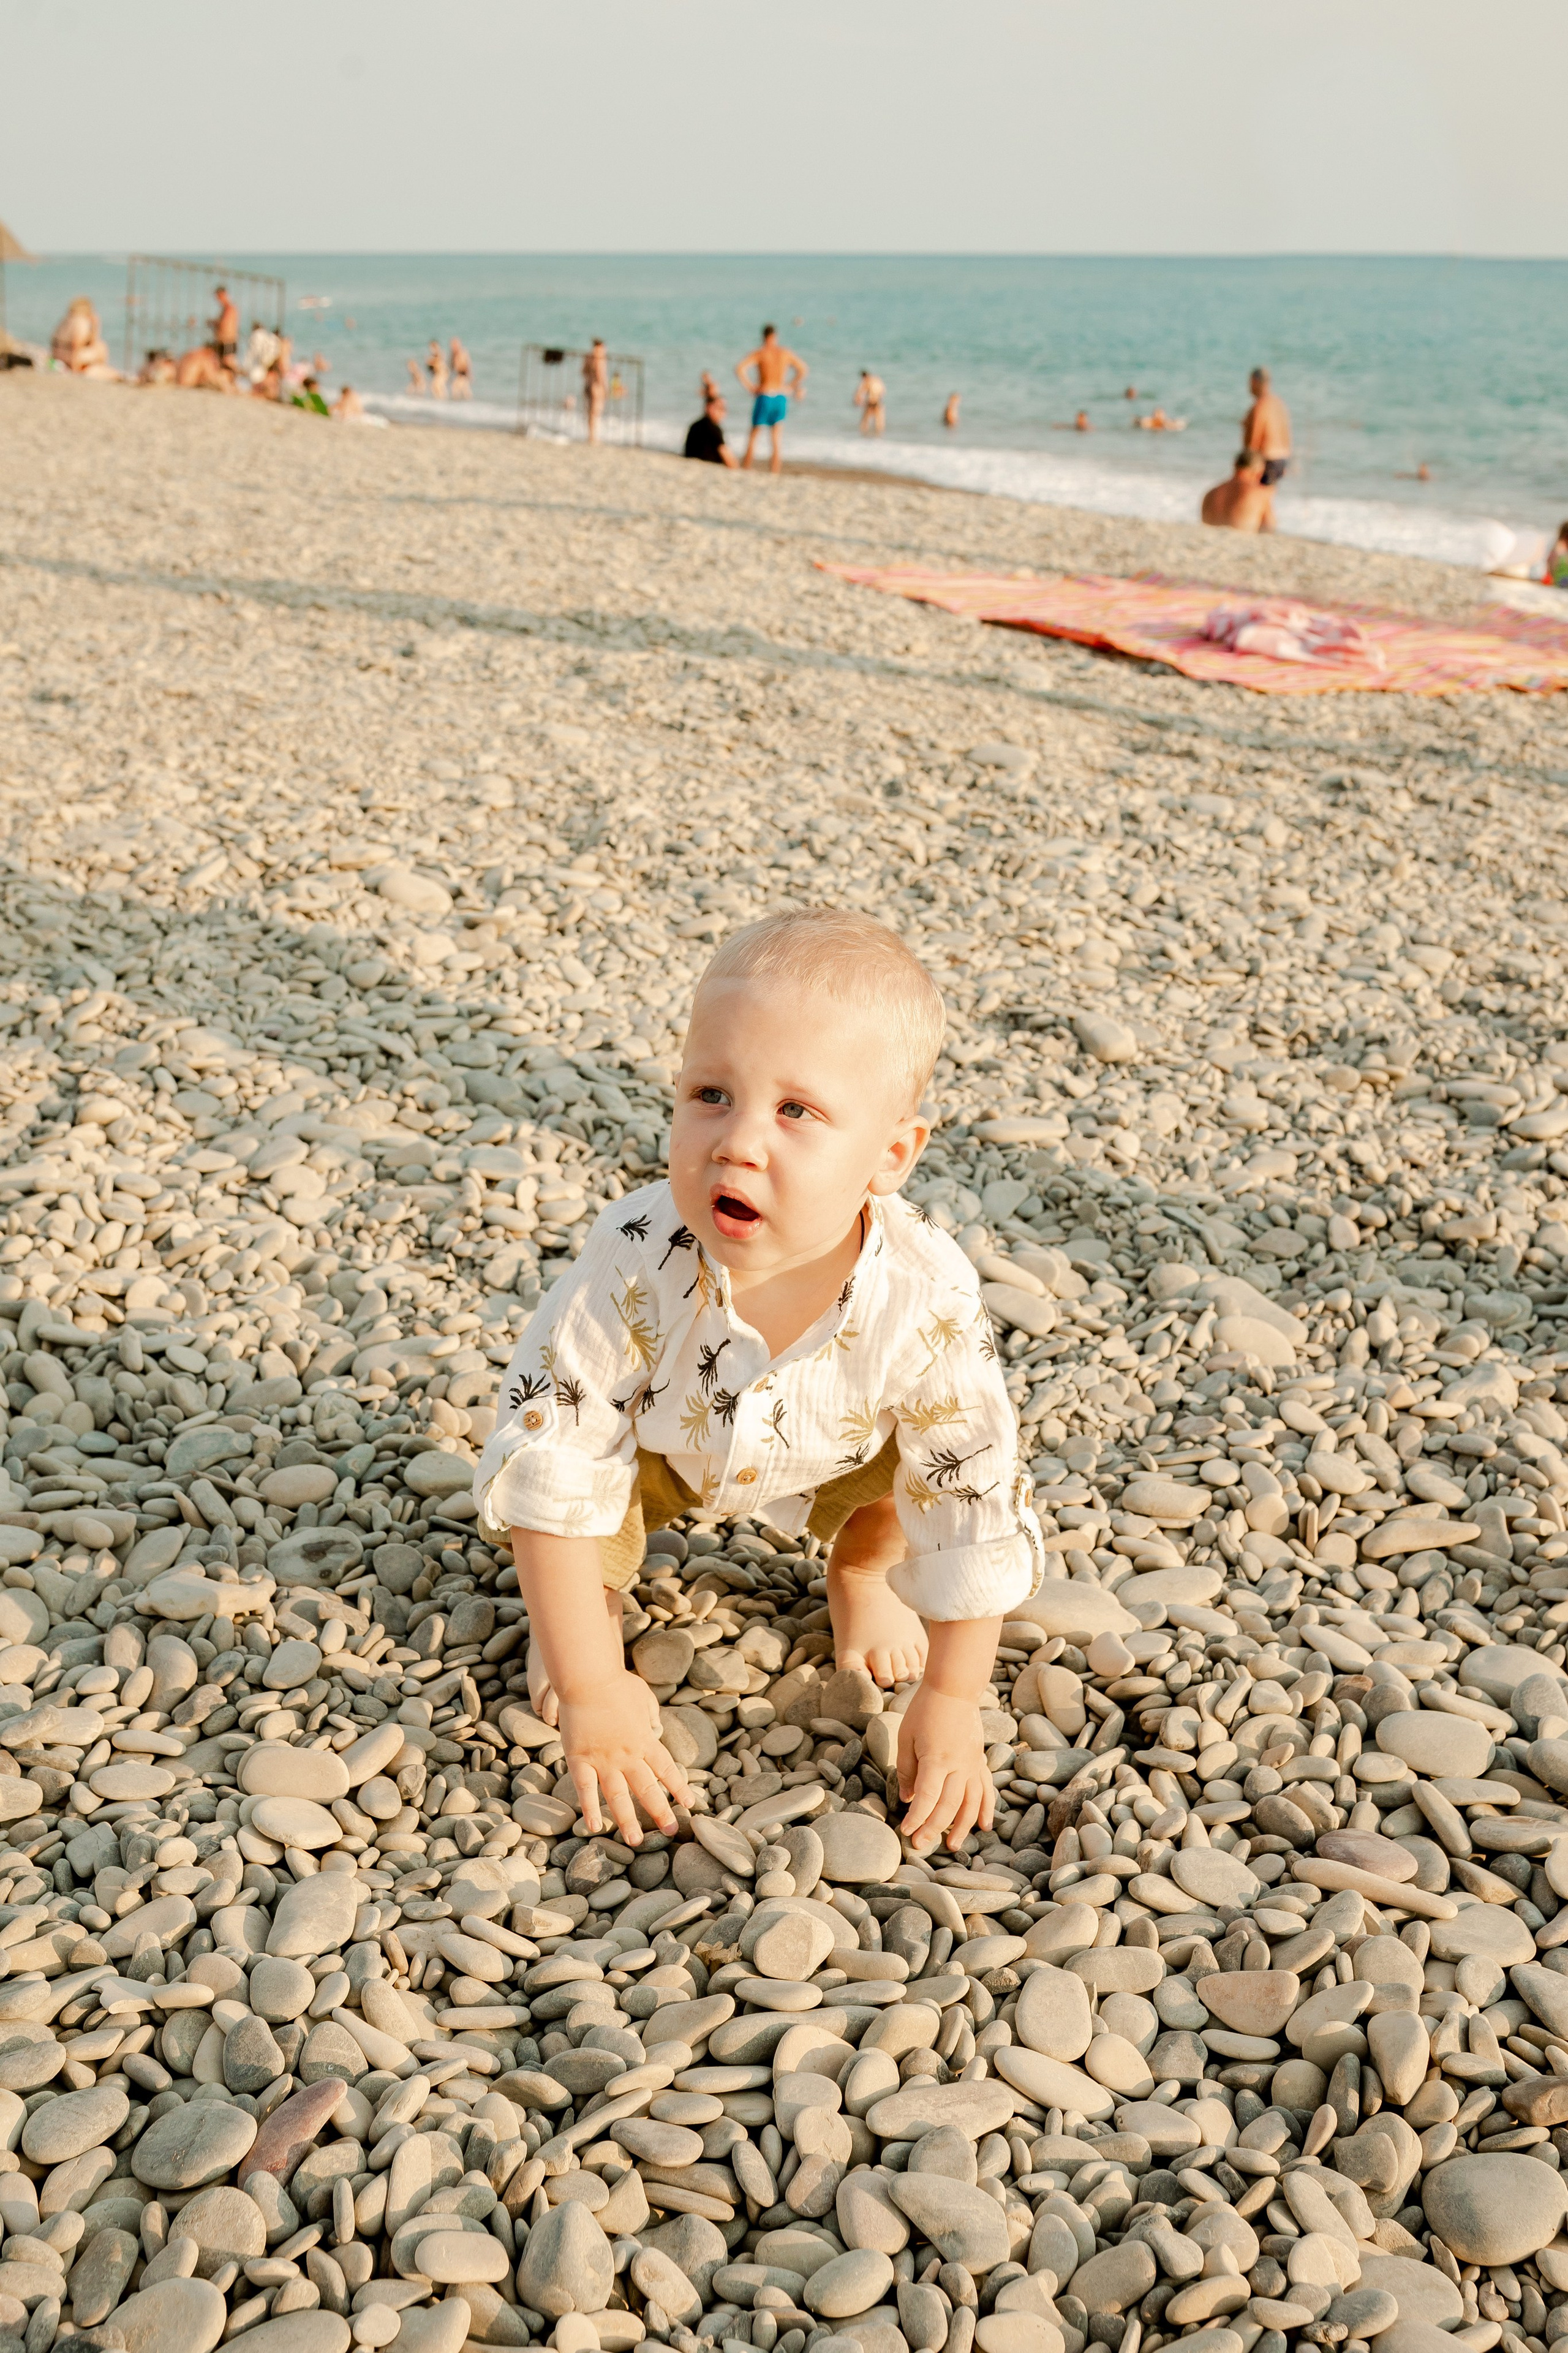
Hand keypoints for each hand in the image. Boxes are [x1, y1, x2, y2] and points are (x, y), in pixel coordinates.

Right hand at [557, 1669, 689, 1844]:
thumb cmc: (616, 1681)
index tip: (689, 1804)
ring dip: (628, 1821)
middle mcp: (628, 1755)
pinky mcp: (581, 1759)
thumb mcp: (643, 1696)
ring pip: (618, 1797)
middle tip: (672, 1831)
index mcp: (645, 1739)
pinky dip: (589, 1809)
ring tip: (636, 1841)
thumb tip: (654, 1724)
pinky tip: (593, 1827)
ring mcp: (604, 1759)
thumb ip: (650, 1713)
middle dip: (661, 1812)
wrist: (589, 1678)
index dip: (678, 1787)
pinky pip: (586, 1789)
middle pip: (647, 1789)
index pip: (666, 1769)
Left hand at [897, 1684, 993, 1853]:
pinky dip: (987, 1809)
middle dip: (934, 1828)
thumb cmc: (924, 1710)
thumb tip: (909, 1799)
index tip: (906, 1831)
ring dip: (963, 1826)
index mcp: (936, 1759)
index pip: (927, 1798)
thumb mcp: (906, 1737)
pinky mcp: (979, 1761)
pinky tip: (985, 1826)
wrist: (954, 1689)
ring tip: (952, 1845)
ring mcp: (972, 1764)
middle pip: (948, 1806)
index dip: (916, 1818)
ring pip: (971, 1803)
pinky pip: (986, 1789)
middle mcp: (958, 1766)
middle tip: (921, 1845)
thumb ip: (907, 1770)